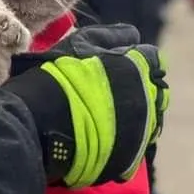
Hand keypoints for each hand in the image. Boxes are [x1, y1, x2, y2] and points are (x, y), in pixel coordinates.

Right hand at [6, 24, 169, 187]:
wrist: (39, 122)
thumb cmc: (57, 77)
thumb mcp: (80, 43)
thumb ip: (111, 36)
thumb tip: (133, 36)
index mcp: (137, 66)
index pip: (151, 58)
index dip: (135, 61)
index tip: (118, 67)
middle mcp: (146, 97)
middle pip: (155, 91)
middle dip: (139, 89)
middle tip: (111, 94)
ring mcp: (141, 129)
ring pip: (149, 119)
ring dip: (135, 116)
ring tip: (107, 118)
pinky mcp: (130, 157)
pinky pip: (136, 147)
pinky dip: (125, 142)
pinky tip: (105, 139)